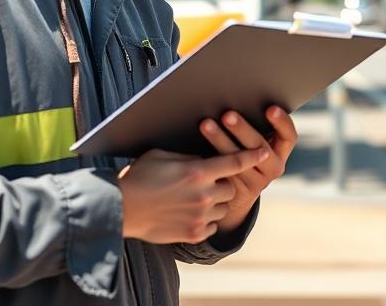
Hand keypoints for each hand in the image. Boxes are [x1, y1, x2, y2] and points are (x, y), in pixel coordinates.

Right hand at [119, 147, 269, 243]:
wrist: (120, 208)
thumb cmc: (138, 176)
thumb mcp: (163, 156)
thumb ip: (189, 158)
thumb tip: (206, 159)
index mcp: (197, 171)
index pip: (235, 161)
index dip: (253, 155)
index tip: (265, 152)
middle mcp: (203, 195)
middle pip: (231, 188)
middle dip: (223, 183)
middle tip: (206, 182)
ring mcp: (200, 217)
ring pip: (224, 208)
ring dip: (215, 203)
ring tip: (195, 199)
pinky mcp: (193, 233)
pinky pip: (212, 226)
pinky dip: (206, 220)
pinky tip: (190, 214)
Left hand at [198, 106, 296, 232]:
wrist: (232, 195)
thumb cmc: (240, 153)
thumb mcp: (252, 142)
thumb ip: (251, 126)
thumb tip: (234, 94)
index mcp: (280, 151)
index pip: (289, 136)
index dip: (282, 122)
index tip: (270, 108)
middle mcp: (273, 167)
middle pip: (260, 146)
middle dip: (242, 128)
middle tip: (227, 114)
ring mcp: (258, 182)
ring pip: (239, 160)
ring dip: (221, 140)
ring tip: (206, 124)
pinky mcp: (239, 192)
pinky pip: (225, 173)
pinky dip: (211, 158)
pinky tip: (198, 148)